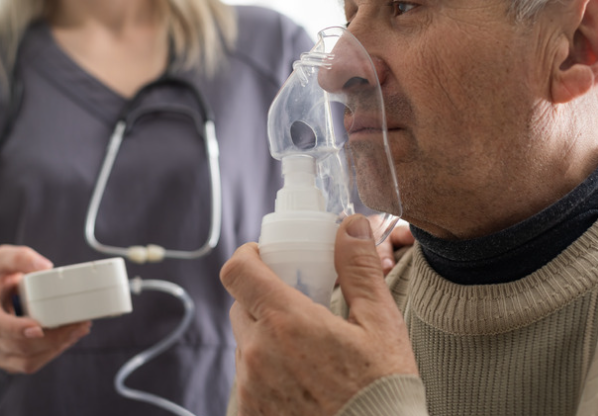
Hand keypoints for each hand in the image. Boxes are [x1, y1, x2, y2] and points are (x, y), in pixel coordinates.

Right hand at [0, 245, 91, 373]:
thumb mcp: (2, 259)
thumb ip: (21, 258)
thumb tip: (45, 267)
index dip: (17, 329)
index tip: (39, 327)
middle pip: (19, 346)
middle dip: (52, 338)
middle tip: (78, 323)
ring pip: (27, 361)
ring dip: (57, 347)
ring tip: (78, 330)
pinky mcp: (8, 361)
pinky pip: (31, 365)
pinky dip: (52, 353)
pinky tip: (68, 338)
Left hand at [220, 214, 417, 414]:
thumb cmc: (384, 393)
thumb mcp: (381, 325)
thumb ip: (359, 270)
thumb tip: (349, 225)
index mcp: (286, 322)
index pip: (238, 271)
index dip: (247, 257)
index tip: (264, 256)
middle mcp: (257, 354)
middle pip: (241, 307)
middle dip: (263, 299)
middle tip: (298, 306)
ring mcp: (250, 389)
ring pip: (245, 346)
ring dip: (266, 340)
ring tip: (307, 354)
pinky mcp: (248, 415)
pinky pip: (248, 382)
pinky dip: (267, 376)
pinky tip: (301, 385)